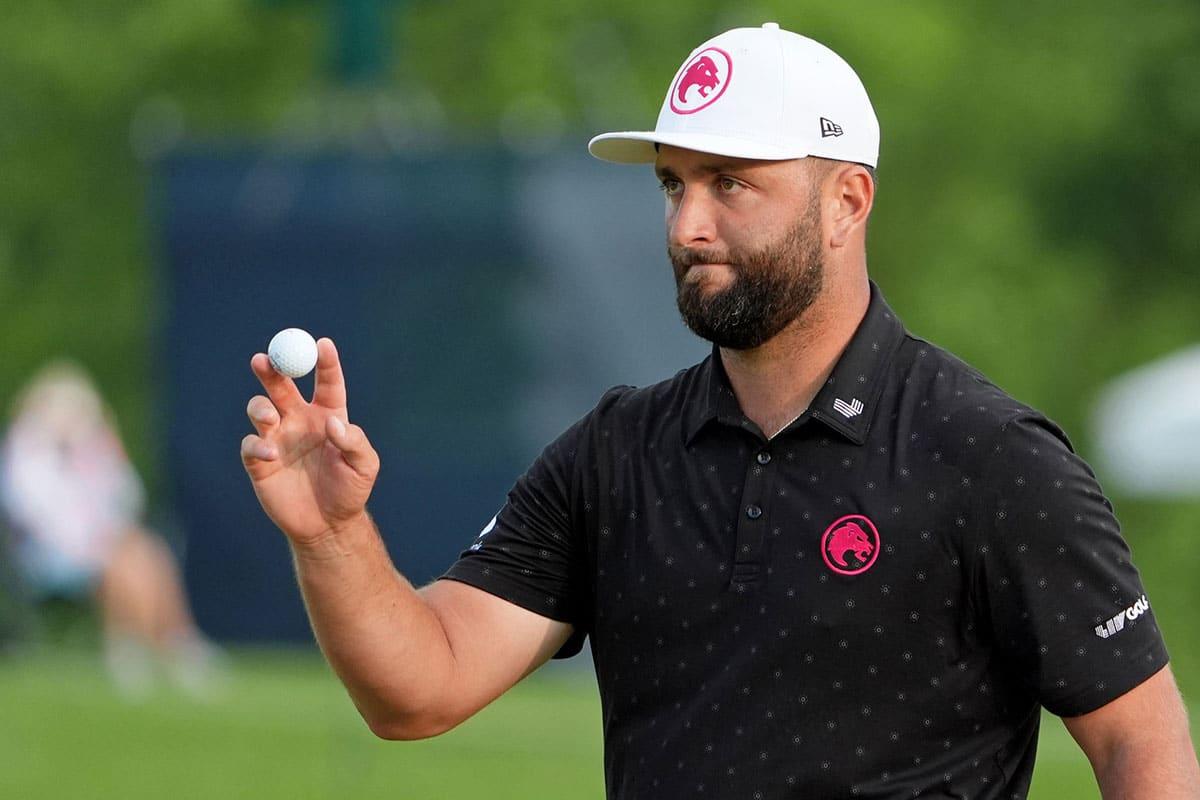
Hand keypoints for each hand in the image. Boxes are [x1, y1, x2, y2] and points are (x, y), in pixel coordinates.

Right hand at [241, 337, 379, 544]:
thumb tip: (334, 422)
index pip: (326, 382)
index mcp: (329, 415)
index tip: (322, 343)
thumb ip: (354, 442)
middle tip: (264, 358)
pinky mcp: (260, 462)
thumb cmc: (350, 491)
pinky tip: (270, 454)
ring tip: (269, 416)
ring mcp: (278, 439)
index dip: (324, 362)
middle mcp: (300, 421)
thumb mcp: (365, 467)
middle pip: (283, 386)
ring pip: (260, 409)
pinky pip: (251, 445)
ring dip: (261, 407)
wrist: (328, 525)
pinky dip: (257, 445)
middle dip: (273, 369)